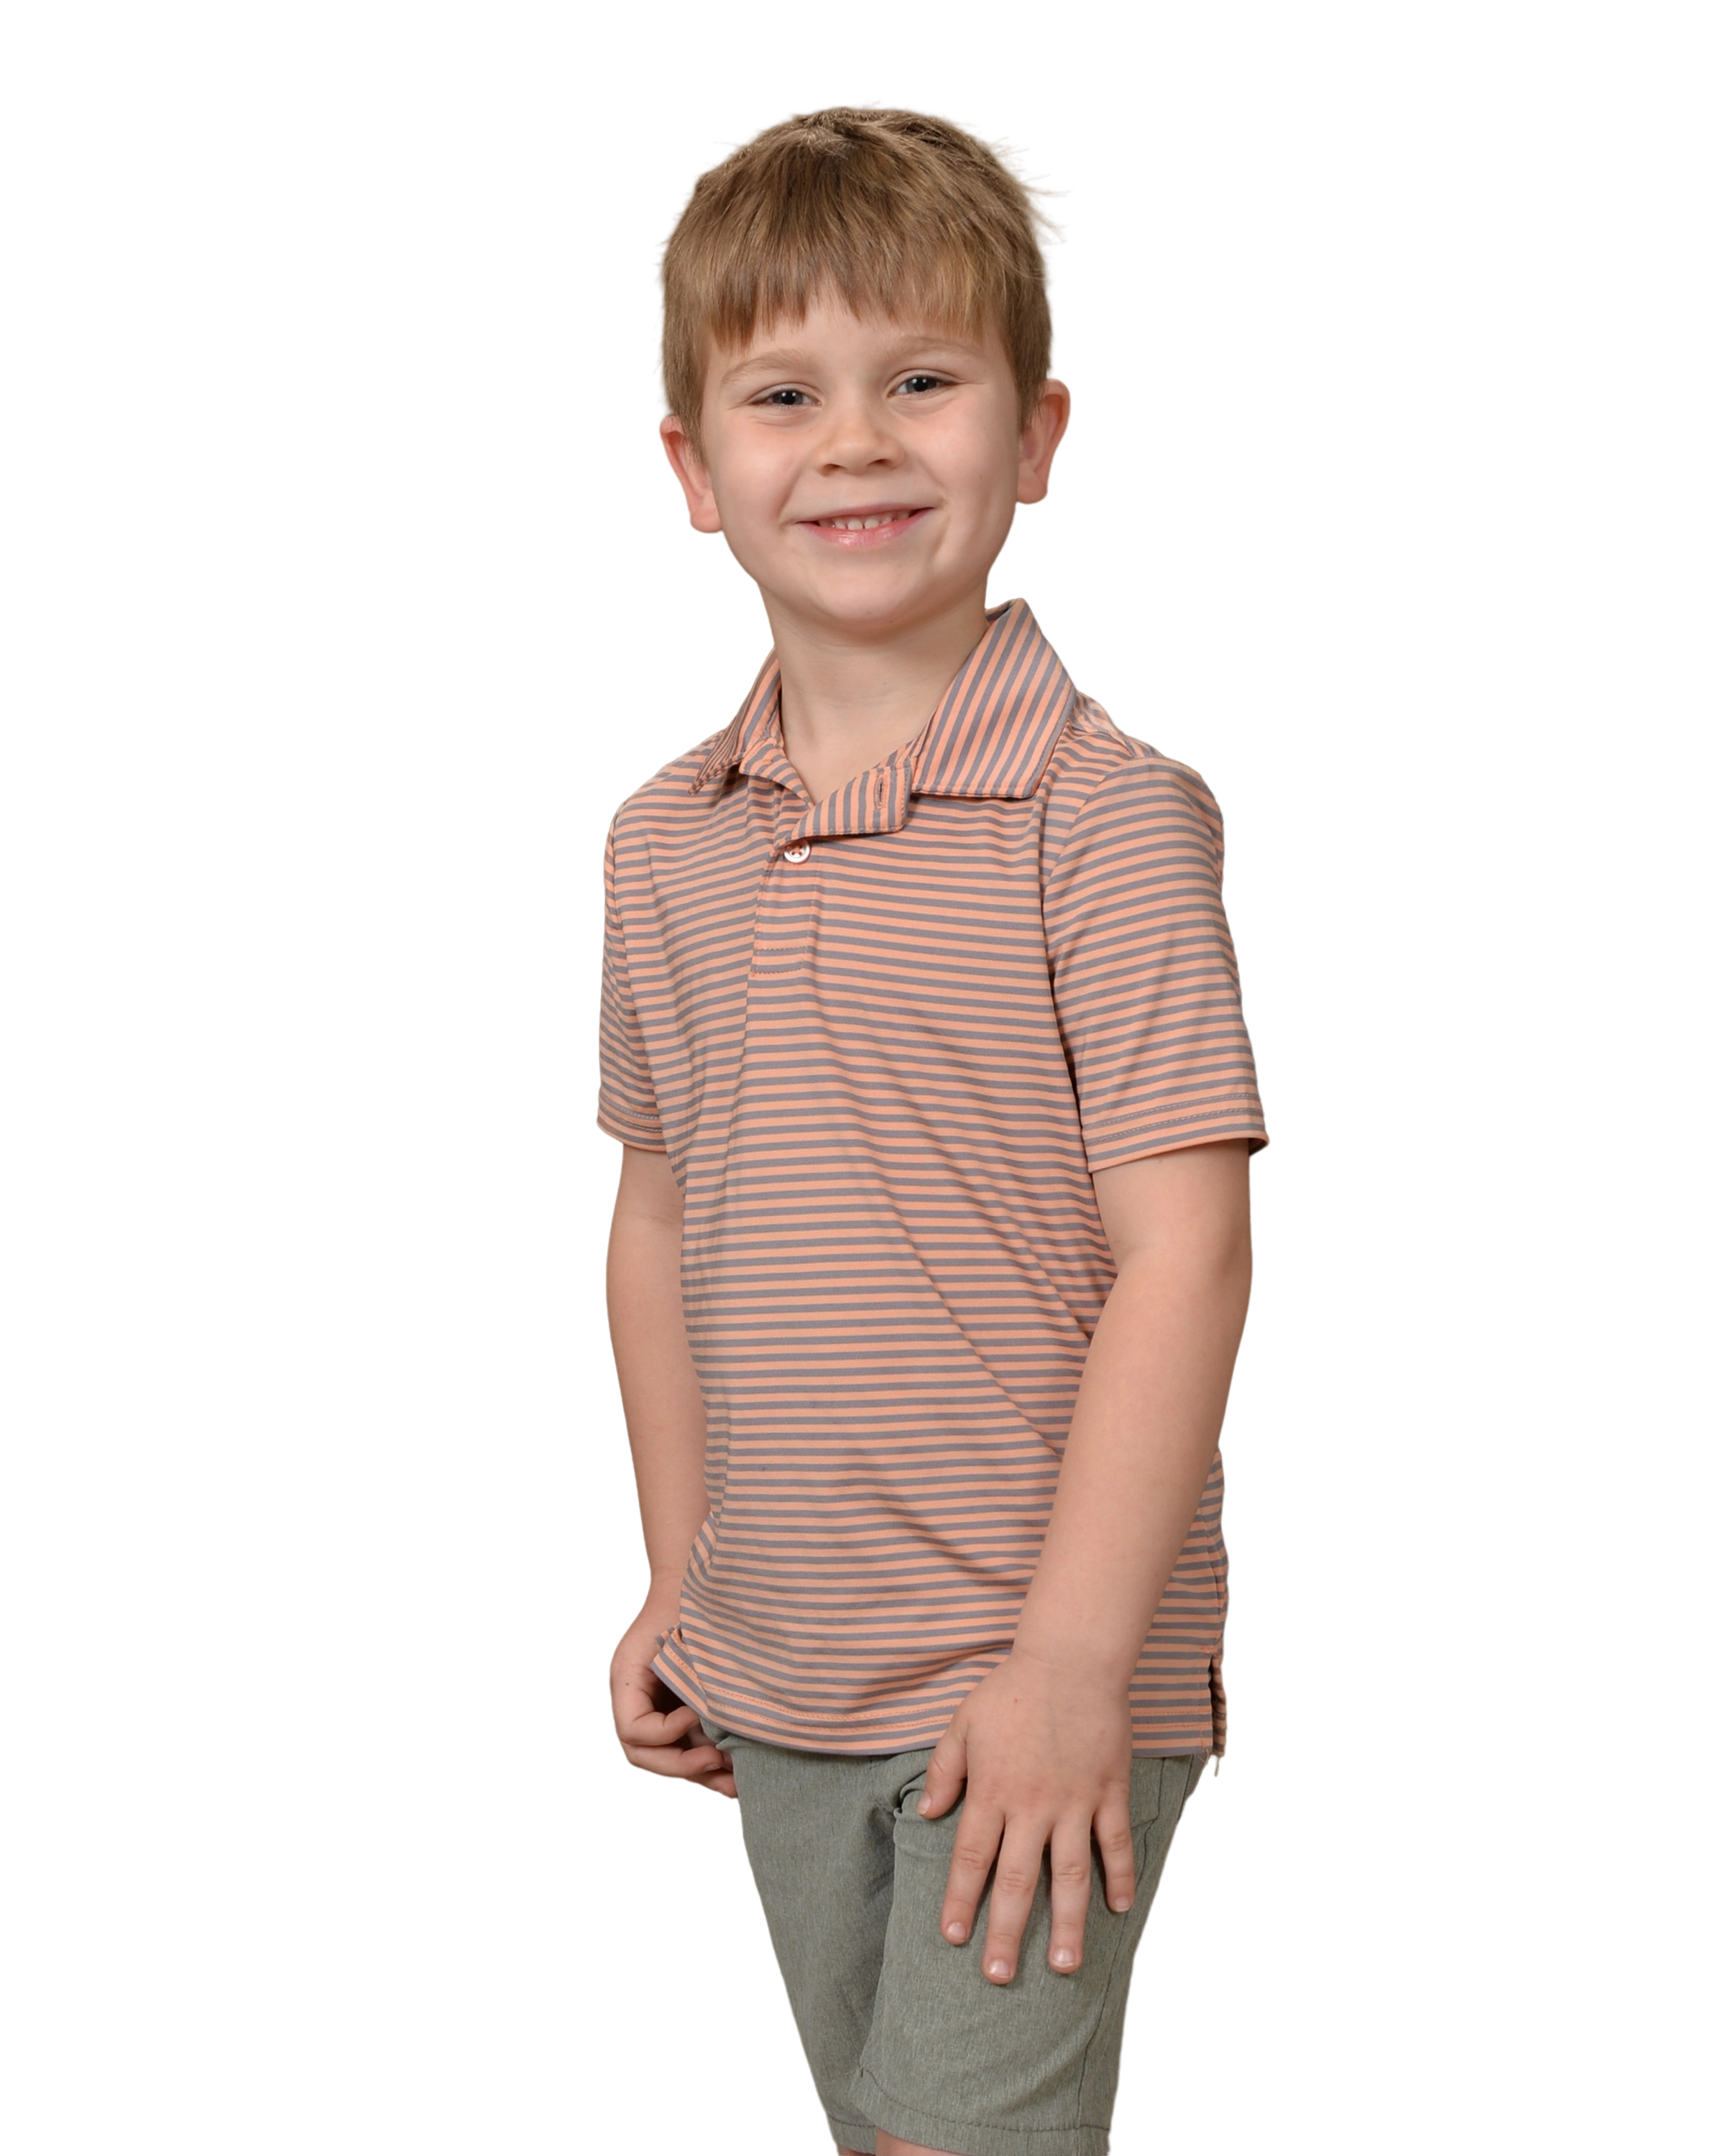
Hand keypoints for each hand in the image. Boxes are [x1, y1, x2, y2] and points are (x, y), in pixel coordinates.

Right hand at [607, 1591, 735, 1800]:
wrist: (695, 1579)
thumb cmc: (688, 1597)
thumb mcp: (687, 1630)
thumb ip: (693, 1669)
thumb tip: (719, 1714)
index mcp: (627, 1677)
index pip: (633, 1728)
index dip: (664, 1732)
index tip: (695, 1713)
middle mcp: (634, 1699)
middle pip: (642, 1753)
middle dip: (680, 1767)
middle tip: (717, 1763)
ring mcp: (655, 1707)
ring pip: (665, 1758)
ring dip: (698, 1775)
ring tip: (735, 1787)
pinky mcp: (678, 1711)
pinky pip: (685, 1746)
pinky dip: (707, 1763)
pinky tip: (736, 1775)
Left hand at [917, 1646, 1134, 1983]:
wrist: (1071, 1660)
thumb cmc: (1012, 1690)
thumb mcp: (964, 1723)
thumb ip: (945, 1770)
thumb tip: (926, 1813)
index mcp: (992, 1790)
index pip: (971, 1857)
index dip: (960, 1899)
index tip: (953, 1937)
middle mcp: (1032, 1805)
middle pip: (1016, 1879)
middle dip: (1007, 1931)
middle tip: (999, 1976)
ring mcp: (1074, 1801)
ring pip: (1069, 1873)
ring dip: (1066, 1922)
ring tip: (1063, 1965)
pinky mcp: (1109, 1791)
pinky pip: (1115, 1842)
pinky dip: (1119, 1876)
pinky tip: (1118, 1909)